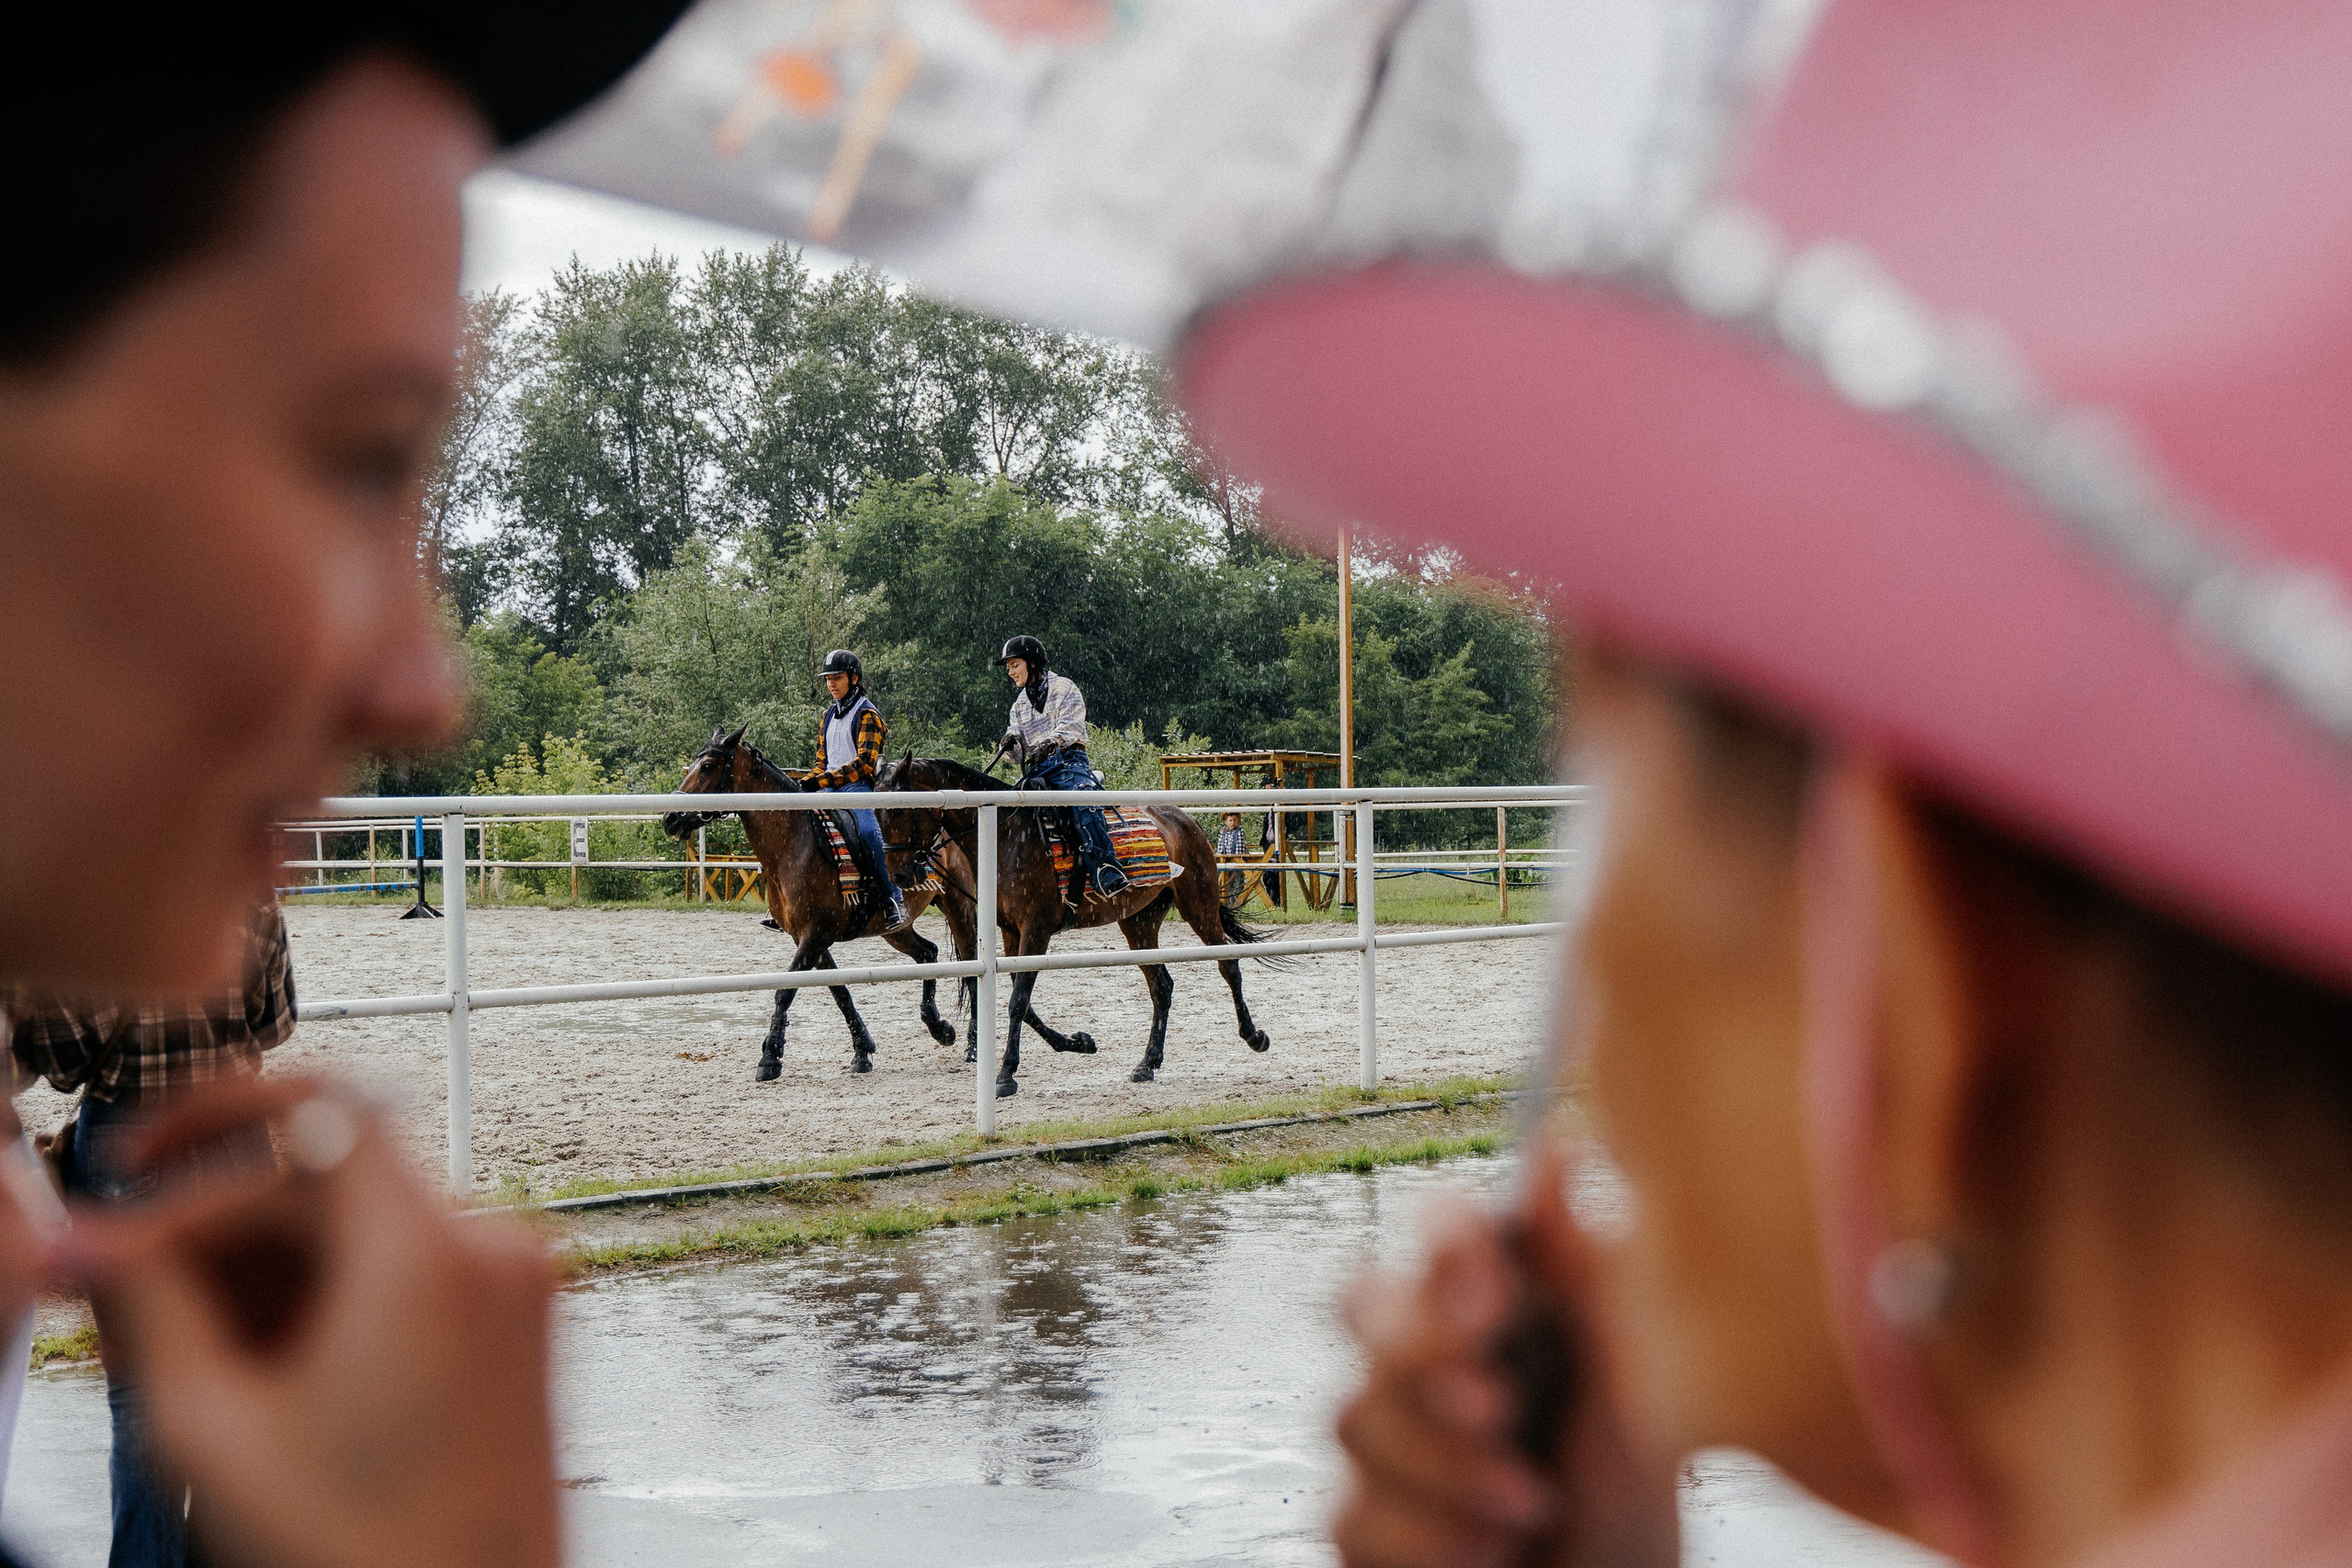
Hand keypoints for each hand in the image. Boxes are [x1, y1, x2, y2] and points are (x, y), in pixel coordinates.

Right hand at [62, 1078, 560, 1567]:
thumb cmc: (360, 1560)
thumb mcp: (214, 1433)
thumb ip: (148, 1310)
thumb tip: (88, 1238)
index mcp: (431, 1255)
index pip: (316, 1111)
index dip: (207, 1117)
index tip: (126, 1159)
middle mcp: (493, 1250)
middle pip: (329, 1178)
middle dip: (215, 1224)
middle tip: (120, 1287)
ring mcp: (515, 1289)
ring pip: (360, 1229)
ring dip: (262, 1270)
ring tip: (183, 1354)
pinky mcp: (515, 1330)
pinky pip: (404, 1273)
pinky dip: (322, 1299)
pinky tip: (254, 1369)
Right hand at [1332, 1142, 1678, 1567]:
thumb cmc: (1626, 1482)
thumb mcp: (1638, 1379)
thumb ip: (1589, 1271)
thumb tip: (1558, 1149)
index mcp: (1493, 1298)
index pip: (1438, 1226)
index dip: (1446, 1247)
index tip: (1495, 1300)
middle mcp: (1423, 1351)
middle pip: (1358, 1301)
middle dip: (1420, 1352)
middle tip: (1498, 1406)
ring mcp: (1383, 1434)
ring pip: (1356, 1415)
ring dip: (1449, 1467)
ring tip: (1533, 1504)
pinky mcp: (1362, 1518)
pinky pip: (1351, 1514)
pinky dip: (1427, 1540)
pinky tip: (1489, 1549)